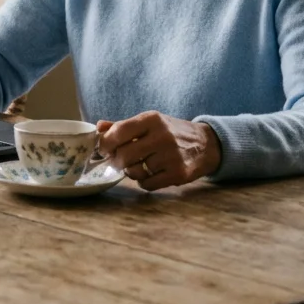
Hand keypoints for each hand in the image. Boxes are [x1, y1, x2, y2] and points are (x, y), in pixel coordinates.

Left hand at [96, 111, 221, 190]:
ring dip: (131, 171)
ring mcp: (171, 156)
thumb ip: (123, 126)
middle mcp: (162, 136)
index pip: (119, 131)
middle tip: (118, 161)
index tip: (103, 149)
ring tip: (139, 165)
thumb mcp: (150, 123)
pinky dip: (144, 181)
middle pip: (124, 155)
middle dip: (117, 161)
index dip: (106, 143)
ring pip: (135, 171)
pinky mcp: (178, 174)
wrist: (205, 144)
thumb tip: (98, 127)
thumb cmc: (170, 132)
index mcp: (152, 119)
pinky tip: (151, 173)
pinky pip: (147, 184)